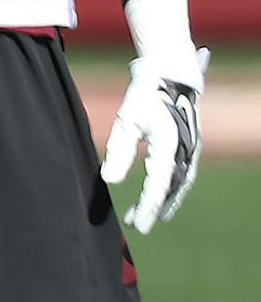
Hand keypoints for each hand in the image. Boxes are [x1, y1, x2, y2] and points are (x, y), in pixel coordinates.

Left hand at [102, 48, 206, 233]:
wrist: (171, 75)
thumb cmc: (145, 96)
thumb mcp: (126, 122)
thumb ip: (119, 152)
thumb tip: (110, 181)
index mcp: (169, 145)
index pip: (158, 184)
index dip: (148, 207)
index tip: (139, 225)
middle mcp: (185, 150)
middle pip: (171, 188)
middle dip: (155, 208)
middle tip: (137, 226)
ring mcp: (191, 148)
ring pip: (179, 183)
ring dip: (163, 201)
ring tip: (143, 216)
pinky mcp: (190, 146)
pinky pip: (183, 174)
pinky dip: (171, 188)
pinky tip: (158, 195)